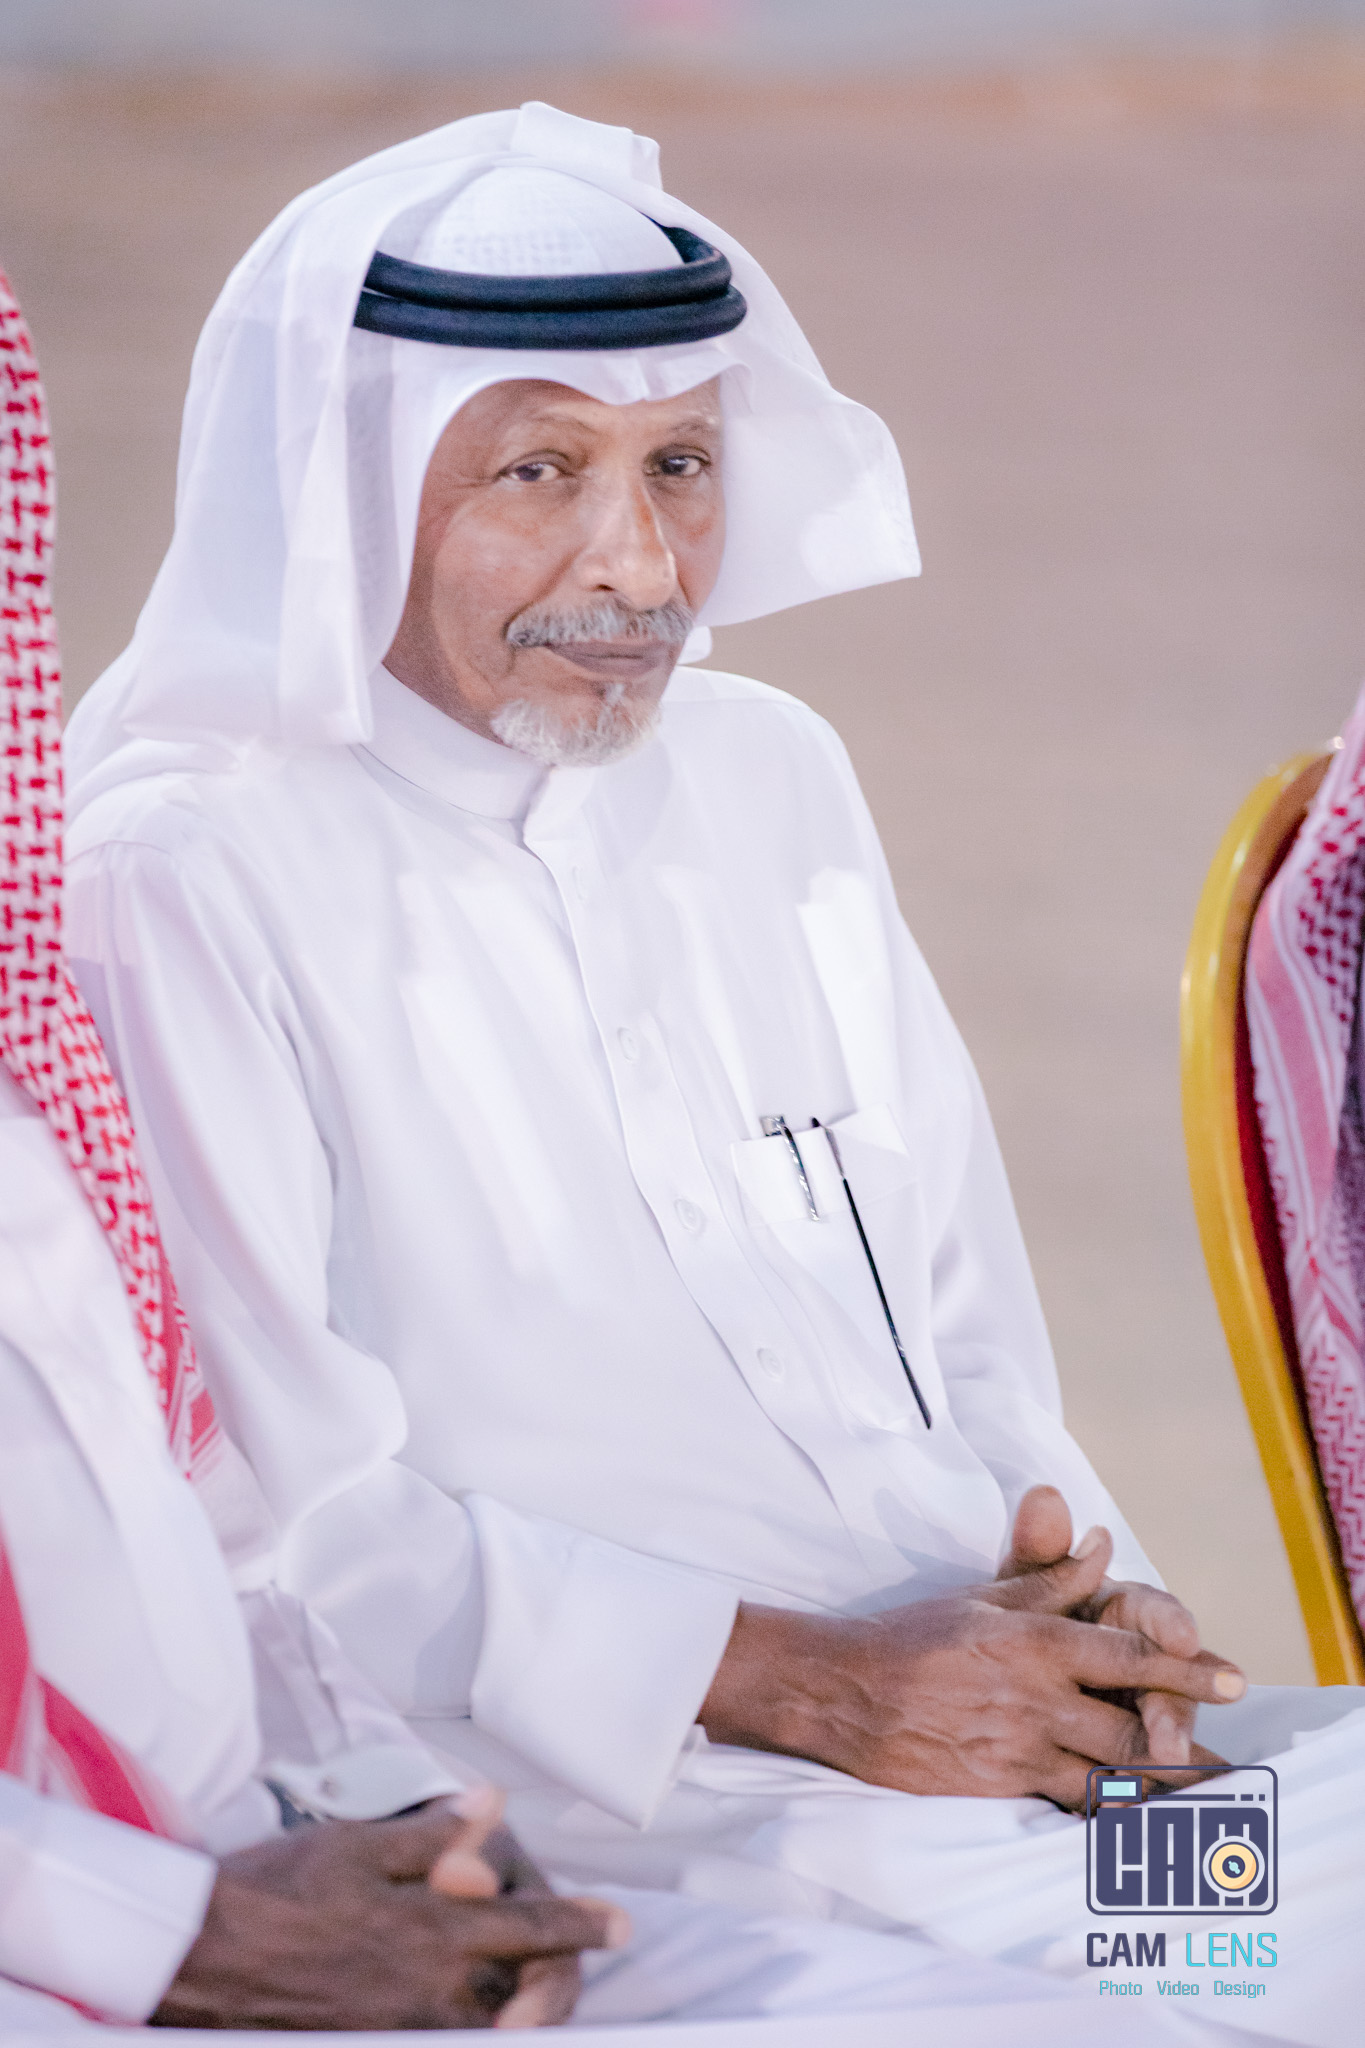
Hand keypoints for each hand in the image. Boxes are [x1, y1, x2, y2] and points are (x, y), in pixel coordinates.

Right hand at [153, 1793, 628, 2030]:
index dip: (581, 1925)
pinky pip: (434, 2035)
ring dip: (509, 2006)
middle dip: (554, 1982)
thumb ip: (437, 1835)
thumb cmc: (279, 1889)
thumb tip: (493, 1806)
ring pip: (481, 2023)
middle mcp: (427, 1990)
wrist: (204, 1956)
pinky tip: (462, 2006)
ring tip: (525, 1992)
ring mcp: (398, 2027)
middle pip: (519, 1995)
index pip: (531, 1930)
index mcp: (433, 1931)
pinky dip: (460, 2020)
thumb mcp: (361, 1845)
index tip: (621, 1922)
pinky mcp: (366, 2044)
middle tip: (569, 1966)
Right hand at [700, 1533, 1245, 1812]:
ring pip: (1108, 1777)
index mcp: (1035, 1642)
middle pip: (1134, 1729)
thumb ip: (1050, 1580)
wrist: (844, 1693)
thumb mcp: (983, 1599)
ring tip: (1184, 1794)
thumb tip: (1102, 1547)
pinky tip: (1118, 1808)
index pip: (1131, 1657)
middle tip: (1213, 1756)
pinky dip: (1099, 1805)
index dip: (1188, 1670)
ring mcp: (1016, 1749)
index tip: (1233, 1682)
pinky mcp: (997, 1788)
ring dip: (1148, 1784)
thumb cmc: (912, 1637)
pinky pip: (1066, 1804)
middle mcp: (1034, 1698)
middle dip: (1178, 1743)